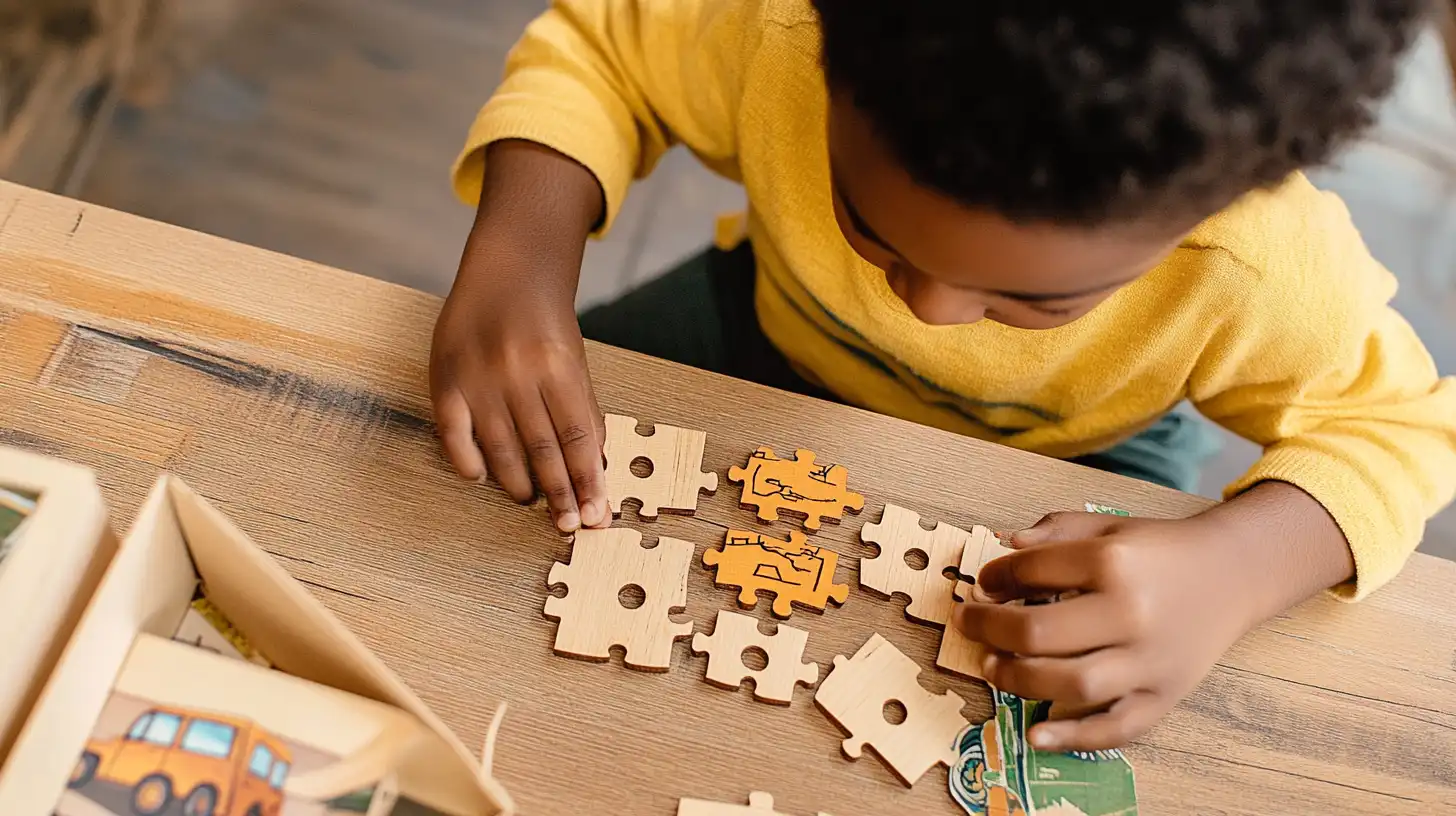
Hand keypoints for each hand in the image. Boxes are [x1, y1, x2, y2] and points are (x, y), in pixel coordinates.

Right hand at [429, 141, 609, 532]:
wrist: (506, 272)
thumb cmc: (547, 325)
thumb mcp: (575, 361)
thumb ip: (582, 410)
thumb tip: (594, 469)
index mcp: (560, 367)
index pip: (579, 438)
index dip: (589, 480)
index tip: (596, 514)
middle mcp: (519, 373)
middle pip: (543, 449)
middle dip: (559, 493)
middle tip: (567, 524)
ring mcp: (479, 377)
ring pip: (501, 448)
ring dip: (518, 483)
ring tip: (530, 502)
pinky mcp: (445, 379)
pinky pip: (453, 434)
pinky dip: (467, 461)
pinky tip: (481, 478)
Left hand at [953, 483, 1351, 751]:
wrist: (1232, 574)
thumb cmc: (1160, 550)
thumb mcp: (1108, 525)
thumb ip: (1055, 532)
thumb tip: (1004, 547)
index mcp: (1114, 561)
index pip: (1033, 573)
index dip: (996, 578)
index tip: (982, 584)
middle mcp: (1131, 613)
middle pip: (1040, 632)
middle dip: (991, 629)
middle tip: (969, 624)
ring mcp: (1150, 660)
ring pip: (1071, 683)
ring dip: (1018, 679)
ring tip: (990, 667)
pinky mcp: (1165, 695)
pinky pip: (1117, 726)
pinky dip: (1074, 737)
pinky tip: (1035, 734)